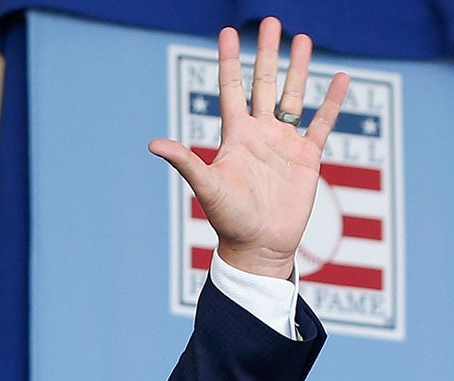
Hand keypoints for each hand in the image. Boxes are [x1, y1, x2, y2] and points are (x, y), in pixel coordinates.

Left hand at [149, 17, 349, 278]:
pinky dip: (332, 102)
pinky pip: (322, 124)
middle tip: (271, 22)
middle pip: (262, 84)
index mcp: (235, 136)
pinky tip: (339, 78)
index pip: (231, 89)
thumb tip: (153, 144)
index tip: (227, 33)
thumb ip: (186, 162)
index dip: (229, 62)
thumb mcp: (207, 187)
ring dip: (297, 69)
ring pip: (292, 97)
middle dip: (266, 54)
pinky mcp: (306, 158)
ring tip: (302, 39)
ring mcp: (284, 144)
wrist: (258, 246)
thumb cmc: (229, 219)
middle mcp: (259, 134)